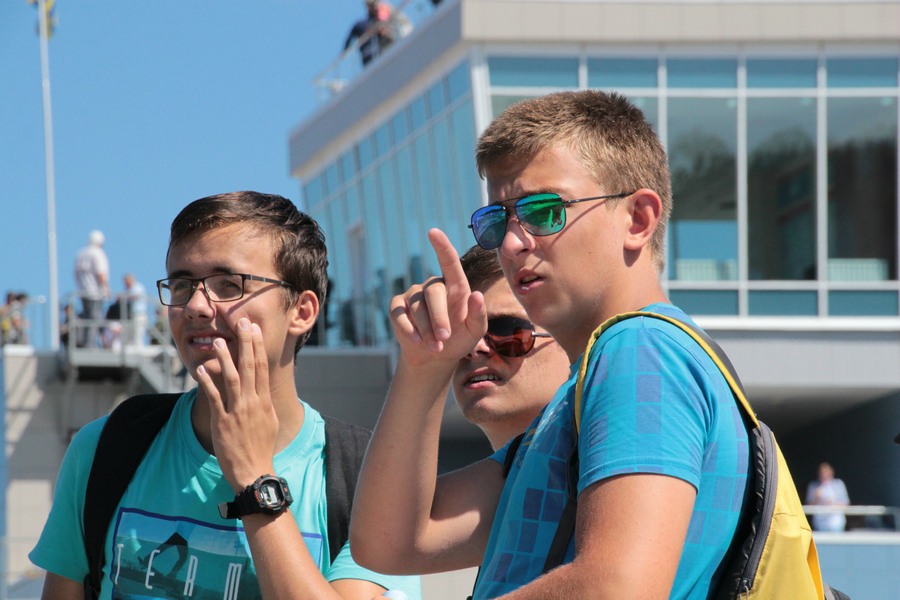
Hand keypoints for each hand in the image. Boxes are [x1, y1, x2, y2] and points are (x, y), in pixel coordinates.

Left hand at [195, 317, 277, 491]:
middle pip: (250, 367)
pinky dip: (208, 383)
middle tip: (242, 322)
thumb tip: (261, 388)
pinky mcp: (222, 422)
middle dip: (246, 343)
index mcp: (265, 401)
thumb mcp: (270, 421)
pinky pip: (214, 398)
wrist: (254, 471)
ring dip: (226, 359)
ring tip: (219, 341)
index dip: (258, 346)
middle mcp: (253, 402)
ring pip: (233, 379)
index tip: (254, 329)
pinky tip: (201, 370)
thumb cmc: (262, 448)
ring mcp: (238, 411)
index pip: (262, 367)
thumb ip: (263, 402)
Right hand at [389, 229, 486, 365]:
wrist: (434, 357)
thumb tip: (477, 295)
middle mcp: (433, 286)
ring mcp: (413, 295)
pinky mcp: (397, 306)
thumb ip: (479, 315)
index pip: (449, 262)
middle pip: (433, 293)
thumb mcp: (474, 331)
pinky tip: (416, 340)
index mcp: (455, 286)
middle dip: (439, 318)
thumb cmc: (459, 339)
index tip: (433, 232)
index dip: (442, 246)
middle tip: (444, 338)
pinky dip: (408, 329)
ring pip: (416, 307)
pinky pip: (399, 314)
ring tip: (435, 347)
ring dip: (426, 330)